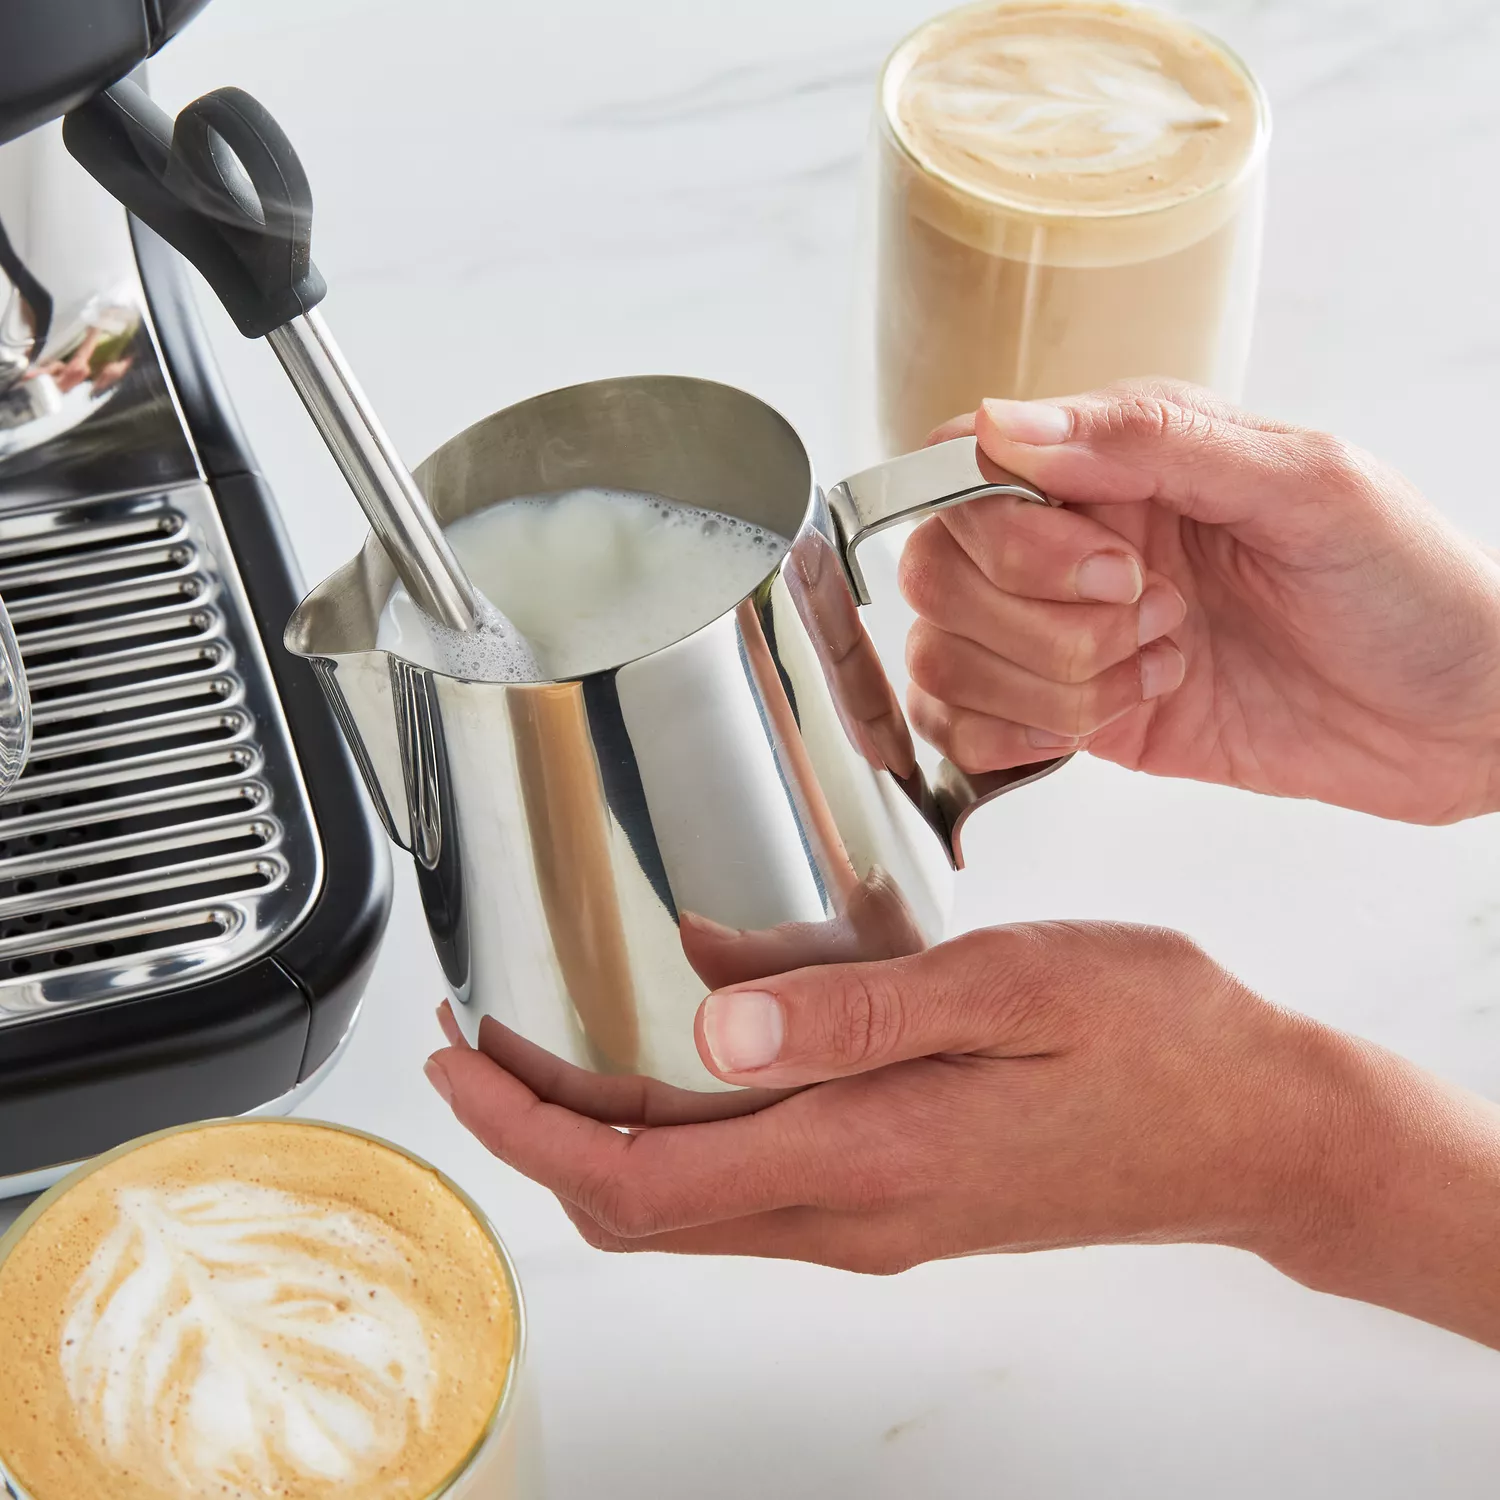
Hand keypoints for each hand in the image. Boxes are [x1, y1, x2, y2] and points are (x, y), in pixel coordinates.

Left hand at [426, 925, 1499, 1346]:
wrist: (1256, 1128)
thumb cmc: (1156, 1045)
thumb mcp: (1013, 990)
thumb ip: (860, 1012)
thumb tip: (721, 1024)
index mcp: (869, 1157)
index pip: (643, 1178)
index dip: (528, 1130)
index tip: (459, 1069)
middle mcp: (857, 1211)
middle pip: (646, 1209)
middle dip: (538, 1138)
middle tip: (479, 1054)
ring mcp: (881, 1215)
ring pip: (693, 1208)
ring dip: (603, 1142)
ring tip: (551, 1055)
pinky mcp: (907, 1196)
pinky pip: (755, 1186)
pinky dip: (683, 1141)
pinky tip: (688, 1064)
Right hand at [905, 380, 1499, 822]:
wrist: (1458, 719)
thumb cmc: (1408, 587)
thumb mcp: (1304, 482)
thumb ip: (1150, 438)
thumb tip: (1002, 424)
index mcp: (1120, 461)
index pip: (965, 470)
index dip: (1005, 530)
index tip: (1102, 564)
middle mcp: (1073, 544)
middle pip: (939, 569)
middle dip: (1040, 616)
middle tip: (1154, 613)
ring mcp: (1063, 637)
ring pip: (945, 655)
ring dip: (1052, 681)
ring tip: (1162, 666)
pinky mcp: (1072, 719)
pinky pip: (966, 731)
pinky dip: (1021, 737)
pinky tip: (1114, 718)